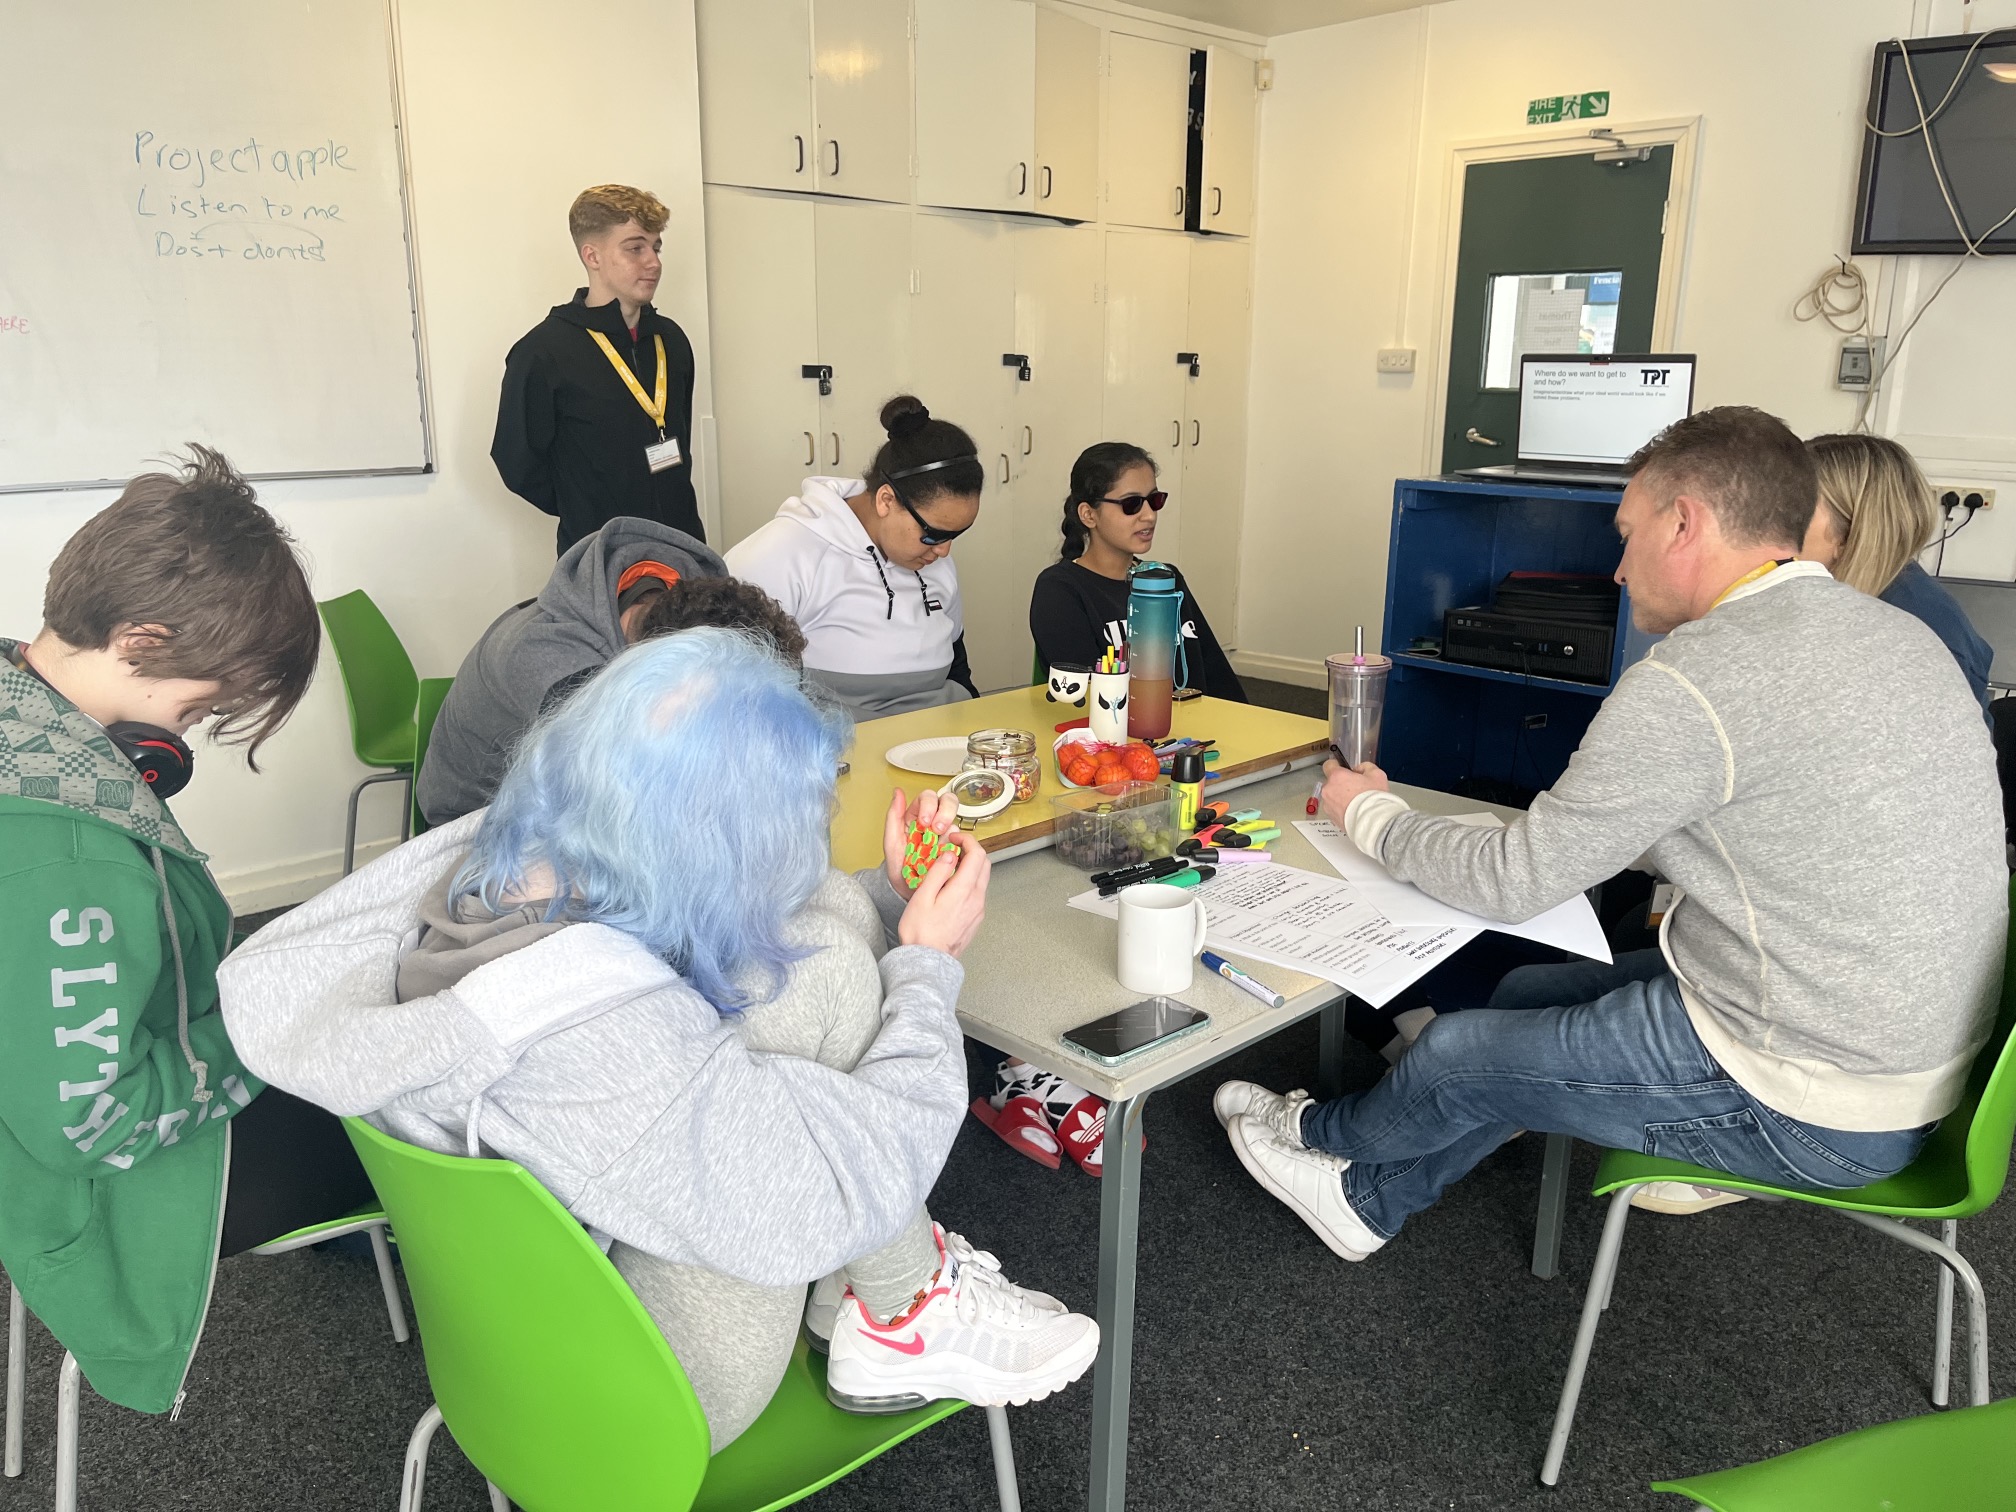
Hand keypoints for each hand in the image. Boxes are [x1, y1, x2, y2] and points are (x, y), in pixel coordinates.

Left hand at [882, 786, 957, 892]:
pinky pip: (963, 842)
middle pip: (948, 802)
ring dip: (950, 833)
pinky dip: (958, 847)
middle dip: (945, 813)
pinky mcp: (955, 848)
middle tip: (938, 829)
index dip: (929, 806)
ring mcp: (946, 835)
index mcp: (917, 815)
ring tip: (940, 848)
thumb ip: (893, 816)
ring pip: (956, 821)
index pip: (928, 797)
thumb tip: (897, 792)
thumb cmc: (899, 867)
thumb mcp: (891, 842)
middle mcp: (933, 821)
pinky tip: (948, 855)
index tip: (924, 822)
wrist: (908, 891)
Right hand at [897, 830, 990, 956]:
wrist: (927, 961)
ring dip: (970, 867)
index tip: (954, 838)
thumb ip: (938, 872)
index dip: (967, 840)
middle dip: (970, 851)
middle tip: (952, 849)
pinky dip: (969, 882)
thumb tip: (949, 854)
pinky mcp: (976, 919)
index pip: (977, 854)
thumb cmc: (921, 932)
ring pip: (982, 879)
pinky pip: (978, 893)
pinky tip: (951, 888)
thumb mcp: (923, 897)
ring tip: (948, 868)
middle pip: (984, 864)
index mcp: (964, 890)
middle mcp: (976, 899)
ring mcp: (978, 910)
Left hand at [1318, 758, 1388, 829]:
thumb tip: (1360, 769)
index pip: (1329, 765)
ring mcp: (1328, 805)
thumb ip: (1366, 767)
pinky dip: (1342, 809)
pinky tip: (1354, 811)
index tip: (1342, 769)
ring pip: (1332, 797)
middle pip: (1332, 782)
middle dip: (1341, 784)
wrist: (1372, 822)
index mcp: (1337, 776)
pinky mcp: (1331, 817)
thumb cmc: (1373, 799)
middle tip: (1356, 789)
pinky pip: (1334, 809)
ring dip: (1340, 798)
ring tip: (1356, 802)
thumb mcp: (1377, 775)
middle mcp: (1328, 790)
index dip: (1337, 766)